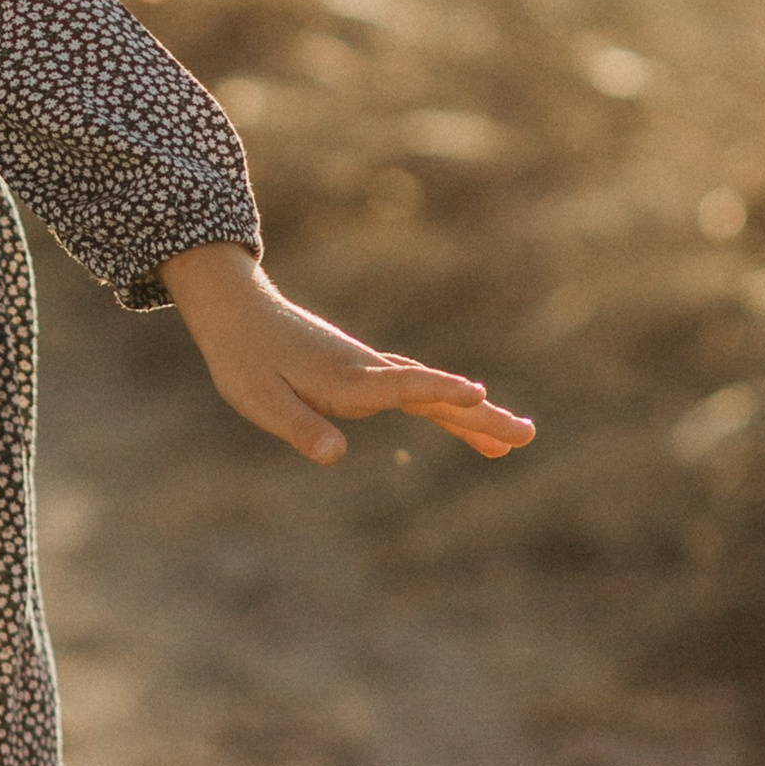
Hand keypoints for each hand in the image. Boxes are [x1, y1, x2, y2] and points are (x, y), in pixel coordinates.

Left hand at [160, 245, 533, 468]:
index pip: (404, 387)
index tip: (481, 396)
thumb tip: (335, 456)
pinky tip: (461, 411)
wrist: (237, 309)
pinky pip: (416, 389)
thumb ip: (299, 427)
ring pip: (431, 392)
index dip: (442, 392)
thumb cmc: (243, 358)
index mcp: (347, 381)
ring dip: (472, 414)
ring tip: (513, 438)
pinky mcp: (365, 370)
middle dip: (481, 417)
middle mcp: (369, 371)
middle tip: (528, 435)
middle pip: (434, 395)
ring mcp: (371, 368)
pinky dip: (445, 402)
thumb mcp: (258, 400)